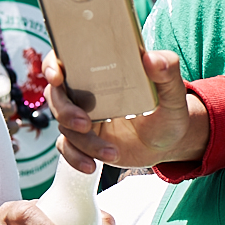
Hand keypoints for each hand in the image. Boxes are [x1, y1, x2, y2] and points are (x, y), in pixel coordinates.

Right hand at [47, 48, 204, 171]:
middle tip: (85, 124)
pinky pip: (67, 148)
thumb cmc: (167, 111)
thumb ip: (167, 70)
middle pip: (56, 95)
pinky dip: (75, 158)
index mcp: (99, 72)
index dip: (53, 65)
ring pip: (64, 125)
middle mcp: (85, 93)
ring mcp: (82, 117)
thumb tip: (152, 59)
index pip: (64, 60)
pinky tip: (92, 165)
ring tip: (112, 152)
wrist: (167, 143)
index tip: (58, 77)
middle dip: (64, 110)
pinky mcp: (83, 140)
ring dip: (83, 142)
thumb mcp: (171, 91)